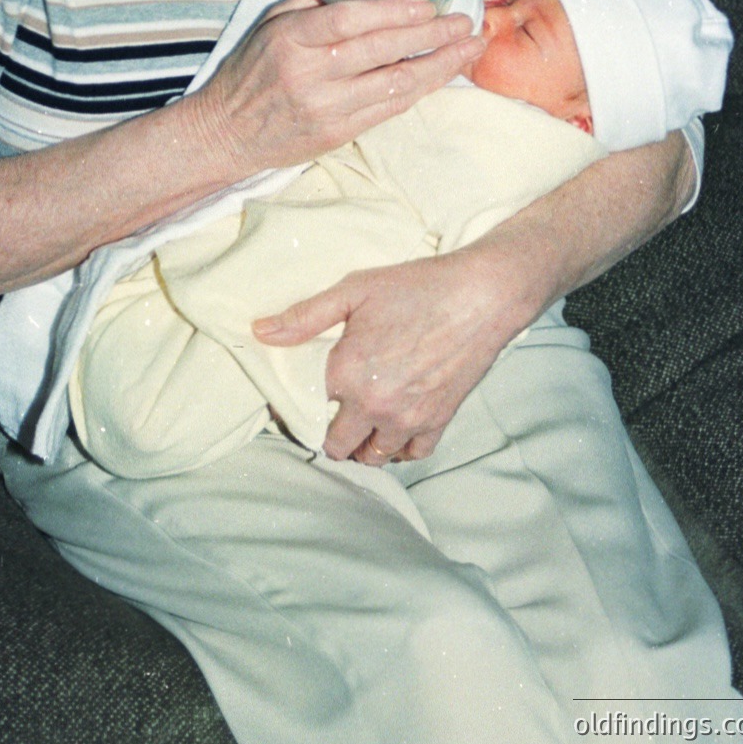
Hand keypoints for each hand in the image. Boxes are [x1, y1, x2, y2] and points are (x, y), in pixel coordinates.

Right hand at [190, 0, 485, 181]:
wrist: (225, 133)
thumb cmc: (249, 72)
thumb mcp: (269, 25)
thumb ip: (311, 3)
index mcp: (290, 39)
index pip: (348, 20)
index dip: (392, 11)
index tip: (427, 4)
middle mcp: (309, 73)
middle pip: (380, 51)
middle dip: (431, 35)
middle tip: (464, 21)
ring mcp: (325, 107)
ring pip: (394, 84)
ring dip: (438, 65)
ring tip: (467, 48)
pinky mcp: (336, 134)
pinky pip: (388, 109)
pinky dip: (419, 90)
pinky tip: (441, 75)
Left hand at [252, 242, 531, 463]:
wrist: (481, 295)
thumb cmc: (417, 286)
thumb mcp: (355, 289)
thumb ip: (305, 315)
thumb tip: (260, 332)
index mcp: (347, 372)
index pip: (304, 410)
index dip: (295, 406)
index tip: (295, 399)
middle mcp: (374, 404)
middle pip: (336, 445)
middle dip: (327, 432)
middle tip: (328, 413)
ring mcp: (408, 419)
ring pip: (372, 457)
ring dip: (362, 445)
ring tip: (358, 422)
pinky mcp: (438, 422)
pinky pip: (411, 455)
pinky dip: (399, 447)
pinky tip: (392, 426)